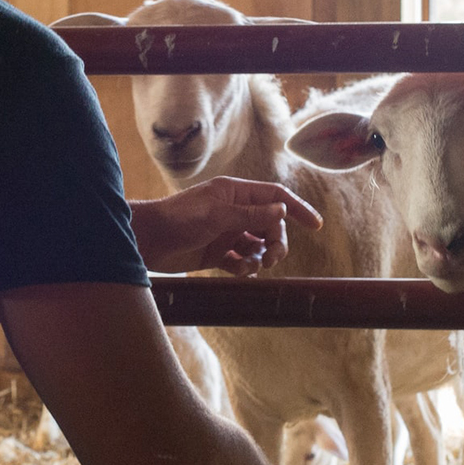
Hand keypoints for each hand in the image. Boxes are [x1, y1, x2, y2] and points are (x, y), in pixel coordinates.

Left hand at [130, 177, 322, 275]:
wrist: (147, 241)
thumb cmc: (179, 220)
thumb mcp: (218, 215)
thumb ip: (250, 214)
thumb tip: (282, 210)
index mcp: (236, 194)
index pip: (276, 197)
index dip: (297, 209)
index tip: (316, 226)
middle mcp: (234, 211)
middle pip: (271, 226)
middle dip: (276, 242)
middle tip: (271, 258)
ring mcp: (227, 233)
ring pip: (259, 246)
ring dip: (261, 257)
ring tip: (251, 265)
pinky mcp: (218, 253)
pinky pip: (243, 261)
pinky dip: (245, 267)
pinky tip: (238, 271)